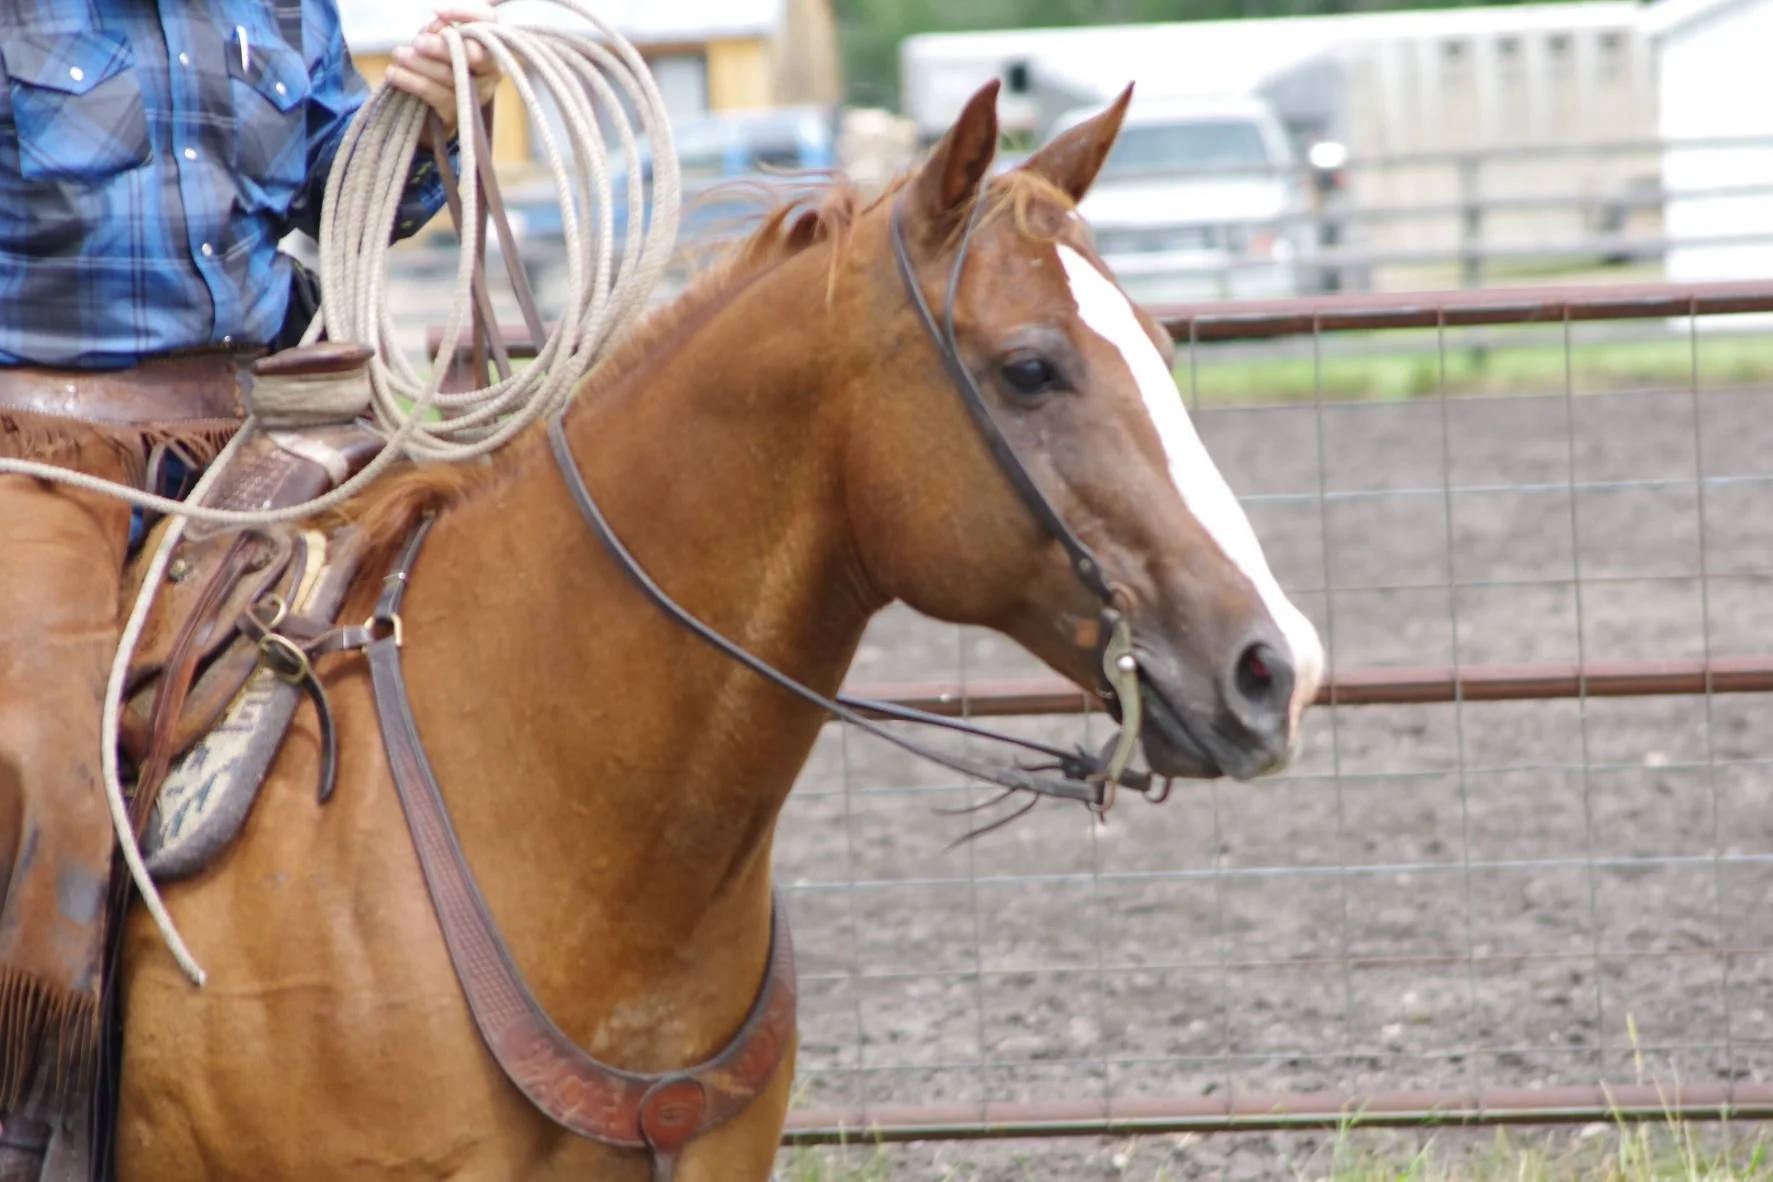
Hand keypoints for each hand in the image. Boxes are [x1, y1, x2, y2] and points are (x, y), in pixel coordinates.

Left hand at [386, 3, 501, 138]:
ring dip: (419, 63)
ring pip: (449, 75)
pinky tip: (394, 74)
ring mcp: (479, 93)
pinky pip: (435, 94)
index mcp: (489, 44)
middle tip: (418, 43)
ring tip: (399, 55)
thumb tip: (440, 22)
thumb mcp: (438, 41)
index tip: (439, 12)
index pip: (487, 20)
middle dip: (442, 47)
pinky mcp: (460, 113)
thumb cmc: (438, 63)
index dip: (466, 14)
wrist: (435, 105)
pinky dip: (411, 82)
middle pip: (473, 54)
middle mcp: (492, 69)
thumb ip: (439, 30)